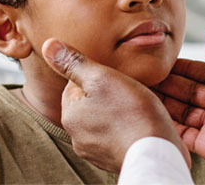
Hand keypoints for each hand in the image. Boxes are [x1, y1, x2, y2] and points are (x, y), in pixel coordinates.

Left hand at [41, 39, 190, 172]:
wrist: (155, 153)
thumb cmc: (132, 114)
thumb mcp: (102, 78)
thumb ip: (75, 62)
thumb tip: (49, 46)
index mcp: (70, 115)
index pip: (75, 85)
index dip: (98, 76)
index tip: (115, 76)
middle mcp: (78, 136)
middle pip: (90, 103)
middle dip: (107, 94)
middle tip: (128, 90)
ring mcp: (96, 151)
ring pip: (104, 120)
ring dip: (116, 112)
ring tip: (136, 107)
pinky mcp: (114, 158)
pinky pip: (116, 136)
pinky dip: (125, 129)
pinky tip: (139, 123)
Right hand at [154, 25, 204, 182]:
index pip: (203, 72)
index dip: (184, 66)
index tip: (163, 60)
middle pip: (190, 90)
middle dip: (169, 82)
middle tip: (147, 75)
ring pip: (183, 110)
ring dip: (165, 101)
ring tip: (144, 90)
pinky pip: (183, 132)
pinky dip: (168, 123)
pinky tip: (153, 113)